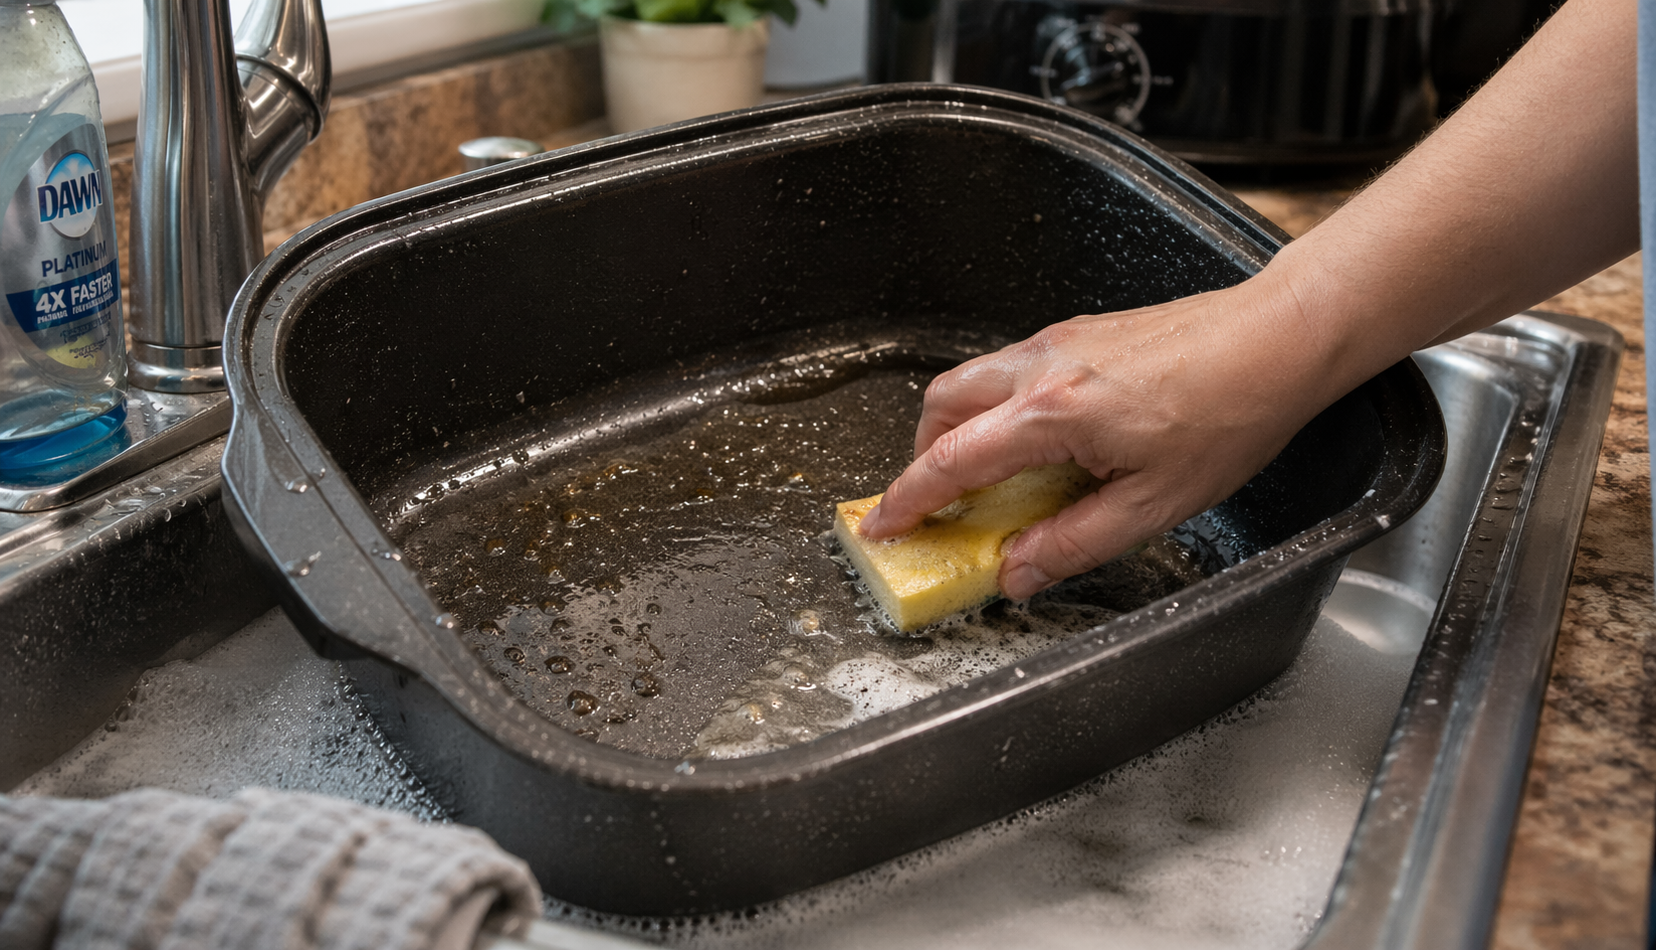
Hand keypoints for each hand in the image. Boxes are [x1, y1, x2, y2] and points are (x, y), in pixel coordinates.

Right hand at [857, 275, 1359, 598]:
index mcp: (1053, 414)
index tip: (883, 526)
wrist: (1277, 340)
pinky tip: (1037, 439)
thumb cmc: (1231, 414)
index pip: (950, 460)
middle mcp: (1043, 367)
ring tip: (986, 475)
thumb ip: (1071, 544)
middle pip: (941, 405)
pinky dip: (997, 404)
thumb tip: (1015, 572)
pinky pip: (1012, 367)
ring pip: (973, 379)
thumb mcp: (1153, 506)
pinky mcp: (1082, 331)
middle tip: (936, 503)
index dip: (908, 499)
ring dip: (959, 427)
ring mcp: (1060, 342)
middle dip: (922, 456)